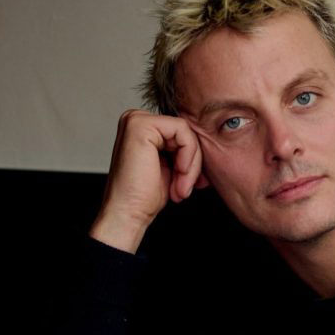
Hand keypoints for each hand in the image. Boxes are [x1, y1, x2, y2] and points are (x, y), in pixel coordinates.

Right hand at [90, 109, 207, 252]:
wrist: (128, 214)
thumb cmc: (144, 196)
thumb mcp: (169, 166)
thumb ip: (181, 149)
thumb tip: (207, 142)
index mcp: (140, 128)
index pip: (180, 133)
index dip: (191, 159)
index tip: (188, 183)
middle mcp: (135, 120)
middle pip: (184, 131)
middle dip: (192, 163)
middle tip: (184, 188)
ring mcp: (136, 120)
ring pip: (186, 132)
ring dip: (191, 164)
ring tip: (180, 187)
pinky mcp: (141, 125)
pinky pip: (183, 132)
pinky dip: (188, 155)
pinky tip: (179, 173)